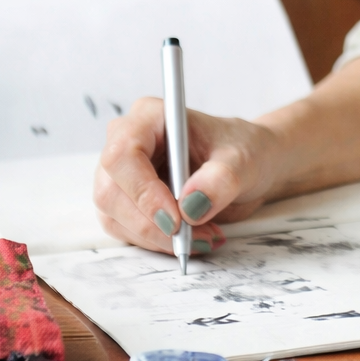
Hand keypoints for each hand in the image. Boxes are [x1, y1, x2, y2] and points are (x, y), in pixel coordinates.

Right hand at [93, 96, 283, 255]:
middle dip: (151, 224)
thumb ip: (221, 179)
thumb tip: (191, 205)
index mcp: (151, 117)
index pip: (123, 154)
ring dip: (157, 238)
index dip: (142, 191)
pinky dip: (158, 243)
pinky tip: (192, 238)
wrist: (248, 167)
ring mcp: (124, 174)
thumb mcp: (243, 160)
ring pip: (115, 217)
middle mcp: (128, 143)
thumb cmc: (244, 150)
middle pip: (111, 191)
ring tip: (203, 237)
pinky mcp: (128, 202)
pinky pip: (127, 231)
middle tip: (193, 237)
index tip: (174, 219)